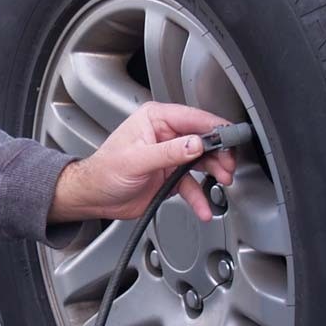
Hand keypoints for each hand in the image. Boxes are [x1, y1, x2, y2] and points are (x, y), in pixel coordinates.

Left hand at [49, 102, 237, 222]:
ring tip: (223, 182)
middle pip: (203, 140)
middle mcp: (166, 135)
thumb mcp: (136, 160)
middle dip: (219, 154)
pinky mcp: (171, 176)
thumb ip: (168, 152)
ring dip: (215, 173)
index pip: (193, 118)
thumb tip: (195, 144)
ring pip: (202, 162)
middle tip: (228, 166)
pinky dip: (199, 197)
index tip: (231, 137)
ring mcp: (171, 156)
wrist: (94, 198)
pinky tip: (204, 207)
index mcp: (156, 120)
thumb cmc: (104, 172)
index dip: (215, 128)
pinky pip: (192, 184)